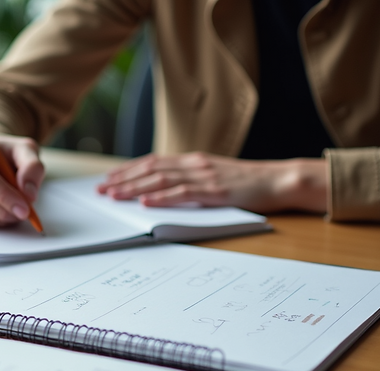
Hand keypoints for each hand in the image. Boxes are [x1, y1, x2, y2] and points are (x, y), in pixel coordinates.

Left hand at [97, 152, 328, 212]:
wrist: (279, 180)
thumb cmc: (248, 182)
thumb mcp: (215, 176)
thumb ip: (192, 180)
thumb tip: (164, 191)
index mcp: (194, 160)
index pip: (153, 161)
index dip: (128, 169)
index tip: (108, 177)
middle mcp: (195, 164)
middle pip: (151, 169)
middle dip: (122, 179)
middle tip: (100, 188)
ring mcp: (204, 177)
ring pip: (161, 180)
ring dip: (134, 188)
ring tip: (113, 195)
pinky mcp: (215, 191)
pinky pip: (183, 194)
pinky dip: (162, 198)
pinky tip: (145, 202)